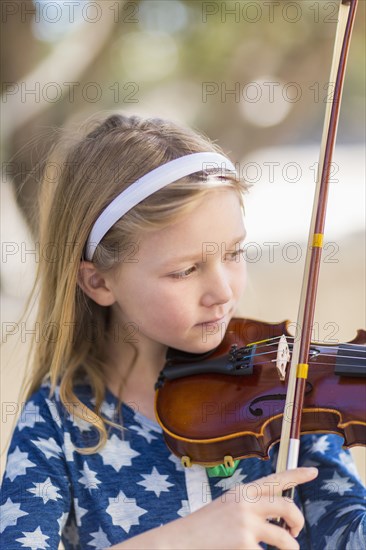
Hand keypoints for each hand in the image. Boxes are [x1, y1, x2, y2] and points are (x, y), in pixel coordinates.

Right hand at [179, 466, 317, 549]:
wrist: (181, 540)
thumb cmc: (205, 528)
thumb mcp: (228, 507)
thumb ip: (251, 507)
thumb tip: (279, 518)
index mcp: (242, 492)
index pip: (275, 479)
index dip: (297, 474)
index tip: (313, 471)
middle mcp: (246, 503)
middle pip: (288, 507)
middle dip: (298, 521)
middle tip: (295, 531)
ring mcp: (246, 524)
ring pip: (286, 539)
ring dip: (290, 548)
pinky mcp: (245, 545)